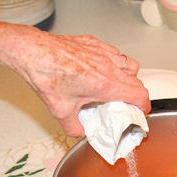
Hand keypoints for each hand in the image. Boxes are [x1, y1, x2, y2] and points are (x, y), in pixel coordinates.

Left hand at [0, 27, 150, 136]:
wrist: (32, 51)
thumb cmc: (45, 74)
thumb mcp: (60, 110)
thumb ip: (74, 127)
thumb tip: (80, 133)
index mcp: (104, 85)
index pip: (140, 95)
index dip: (144, 107)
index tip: (140, 113)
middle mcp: (108, 67)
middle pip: (137, 81)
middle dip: (136, 95)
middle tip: (127, 104)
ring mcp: (102, 53)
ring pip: (130, 64)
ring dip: (129, 77)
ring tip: (117, 86)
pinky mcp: (95, 43)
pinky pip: (115, 53)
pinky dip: (115, 63)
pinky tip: (103, 70)